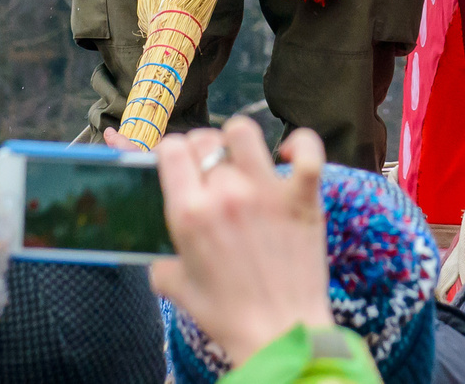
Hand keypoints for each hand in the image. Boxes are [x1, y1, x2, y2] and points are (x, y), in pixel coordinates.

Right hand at [149, 118, 333, 361]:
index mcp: (189, 213)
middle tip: (209, 172)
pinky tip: (289, 154)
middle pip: (204, 140)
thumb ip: (159, 258)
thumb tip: (157, 247)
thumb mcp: (176, 287)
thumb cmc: (228, 316)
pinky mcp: (302, 198)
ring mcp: (266, 192)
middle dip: (200, 151)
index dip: (172, 153)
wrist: (280, 335)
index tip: (178, 165)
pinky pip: (307, 152)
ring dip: (237, 141)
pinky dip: (300, 145)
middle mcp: (225, 194)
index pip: (171, 149)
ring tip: (242, 160)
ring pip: (244, 131)